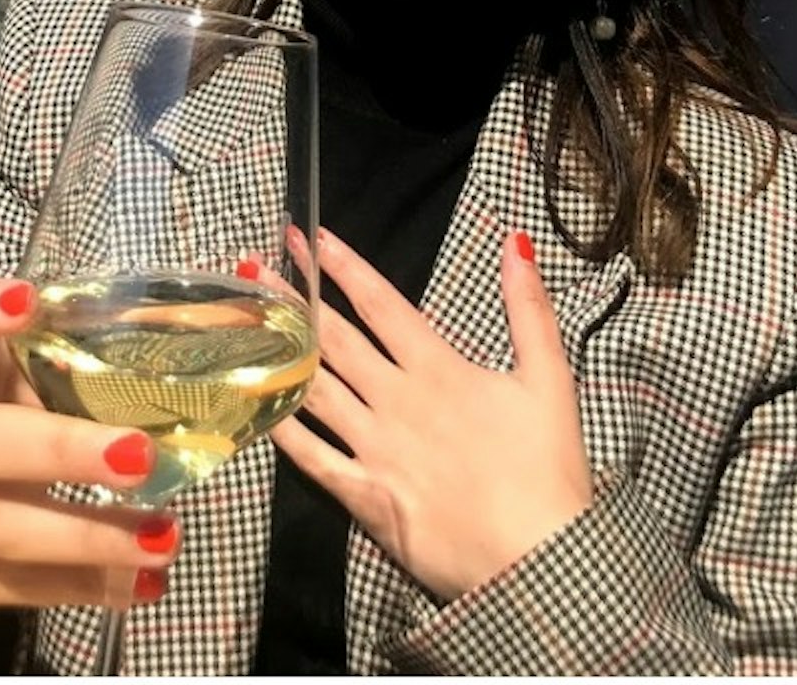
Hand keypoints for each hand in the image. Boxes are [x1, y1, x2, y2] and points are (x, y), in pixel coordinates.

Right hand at [0, 278, 177, 624]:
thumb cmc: (3, 443)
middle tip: (139, 457)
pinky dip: (84, 586)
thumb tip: (206, 377)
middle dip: (59, 449)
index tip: (25, 302)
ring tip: (163, 538)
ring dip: (86, 534)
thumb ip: (79, 386)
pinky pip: (14, 586)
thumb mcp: (24, 402)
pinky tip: (141, 585)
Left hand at [275, 228, 590, 601]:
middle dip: (295, 296)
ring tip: (245, 318)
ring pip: (314, 386)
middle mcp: (397, 400)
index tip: (310, 237)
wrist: (540, 559)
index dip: (343, 267)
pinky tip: (251, 399)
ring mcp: (374, 446)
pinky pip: (309, 455)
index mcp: (440, 371)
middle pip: (335, 338)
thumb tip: (516, 243)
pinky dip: (278, 425)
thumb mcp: (551, 382)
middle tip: (256, 262)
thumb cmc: (549, 472)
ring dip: (278, 348)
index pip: (382, 306)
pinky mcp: (362, 492)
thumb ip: (529, 311)